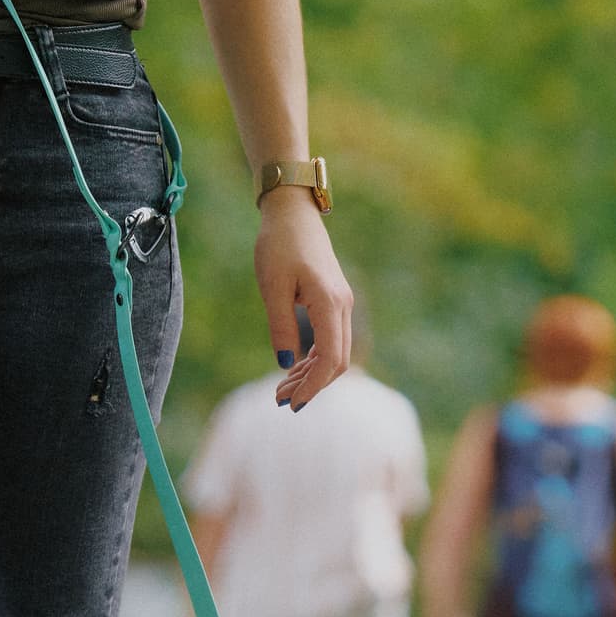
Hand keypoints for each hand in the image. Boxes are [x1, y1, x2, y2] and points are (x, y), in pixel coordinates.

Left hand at [256, 188, 353, 407]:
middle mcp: (343, 306)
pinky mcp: (334, 301)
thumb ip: (281, 326)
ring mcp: (341, 304)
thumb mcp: (272, 287)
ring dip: (311, 374)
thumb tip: (285, 363)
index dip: (313, 386)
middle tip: (280, 401)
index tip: (291, 403)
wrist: (292, 213)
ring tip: (281, 389)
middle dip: (311, 385)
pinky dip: (313, 358)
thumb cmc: (279, 245)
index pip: (330, 359)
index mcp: (330, 303)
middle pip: (337, 361)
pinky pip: (330, 339)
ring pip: (334, 352)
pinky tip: (293, 368)